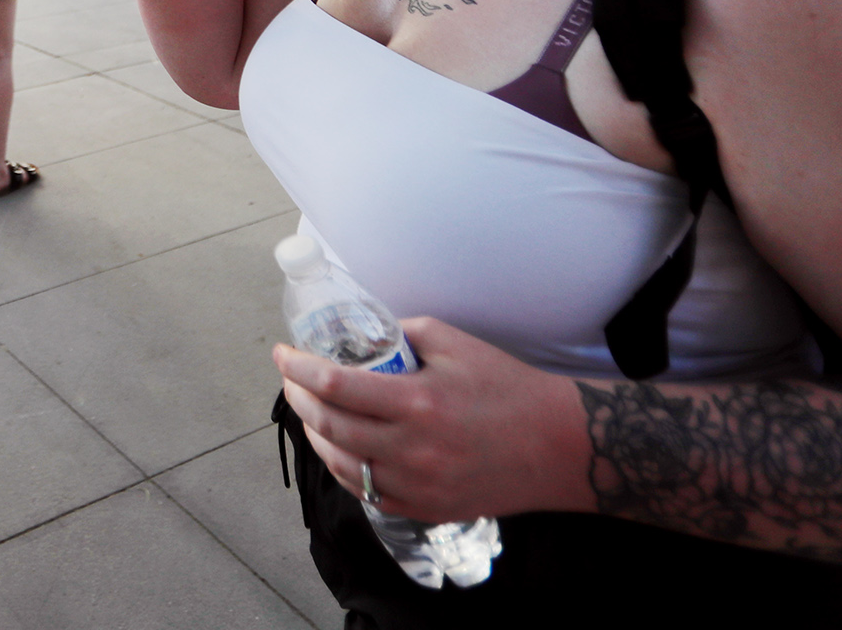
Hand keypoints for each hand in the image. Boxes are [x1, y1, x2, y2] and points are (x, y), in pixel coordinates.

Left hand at [273, 317, 585, 523]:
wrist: (559, 446)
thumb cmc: (508, 388)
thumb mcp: (455, 343)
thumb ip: (402, 333)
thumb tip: (362, 334)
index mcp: (417, 402)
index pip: (333, 385)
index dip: (297, 367)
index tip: (282, 353)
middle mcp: (412, 449)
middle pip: (329, 426)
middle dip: (298, 398)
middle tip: (291, 378)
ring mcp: (417, 485)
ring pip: (341, 464)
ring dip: (314, 434)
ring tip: (309, 410)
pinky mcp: (426, 508)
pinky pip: (367, 493)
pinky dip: (343, 467)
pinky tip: (338, 447)